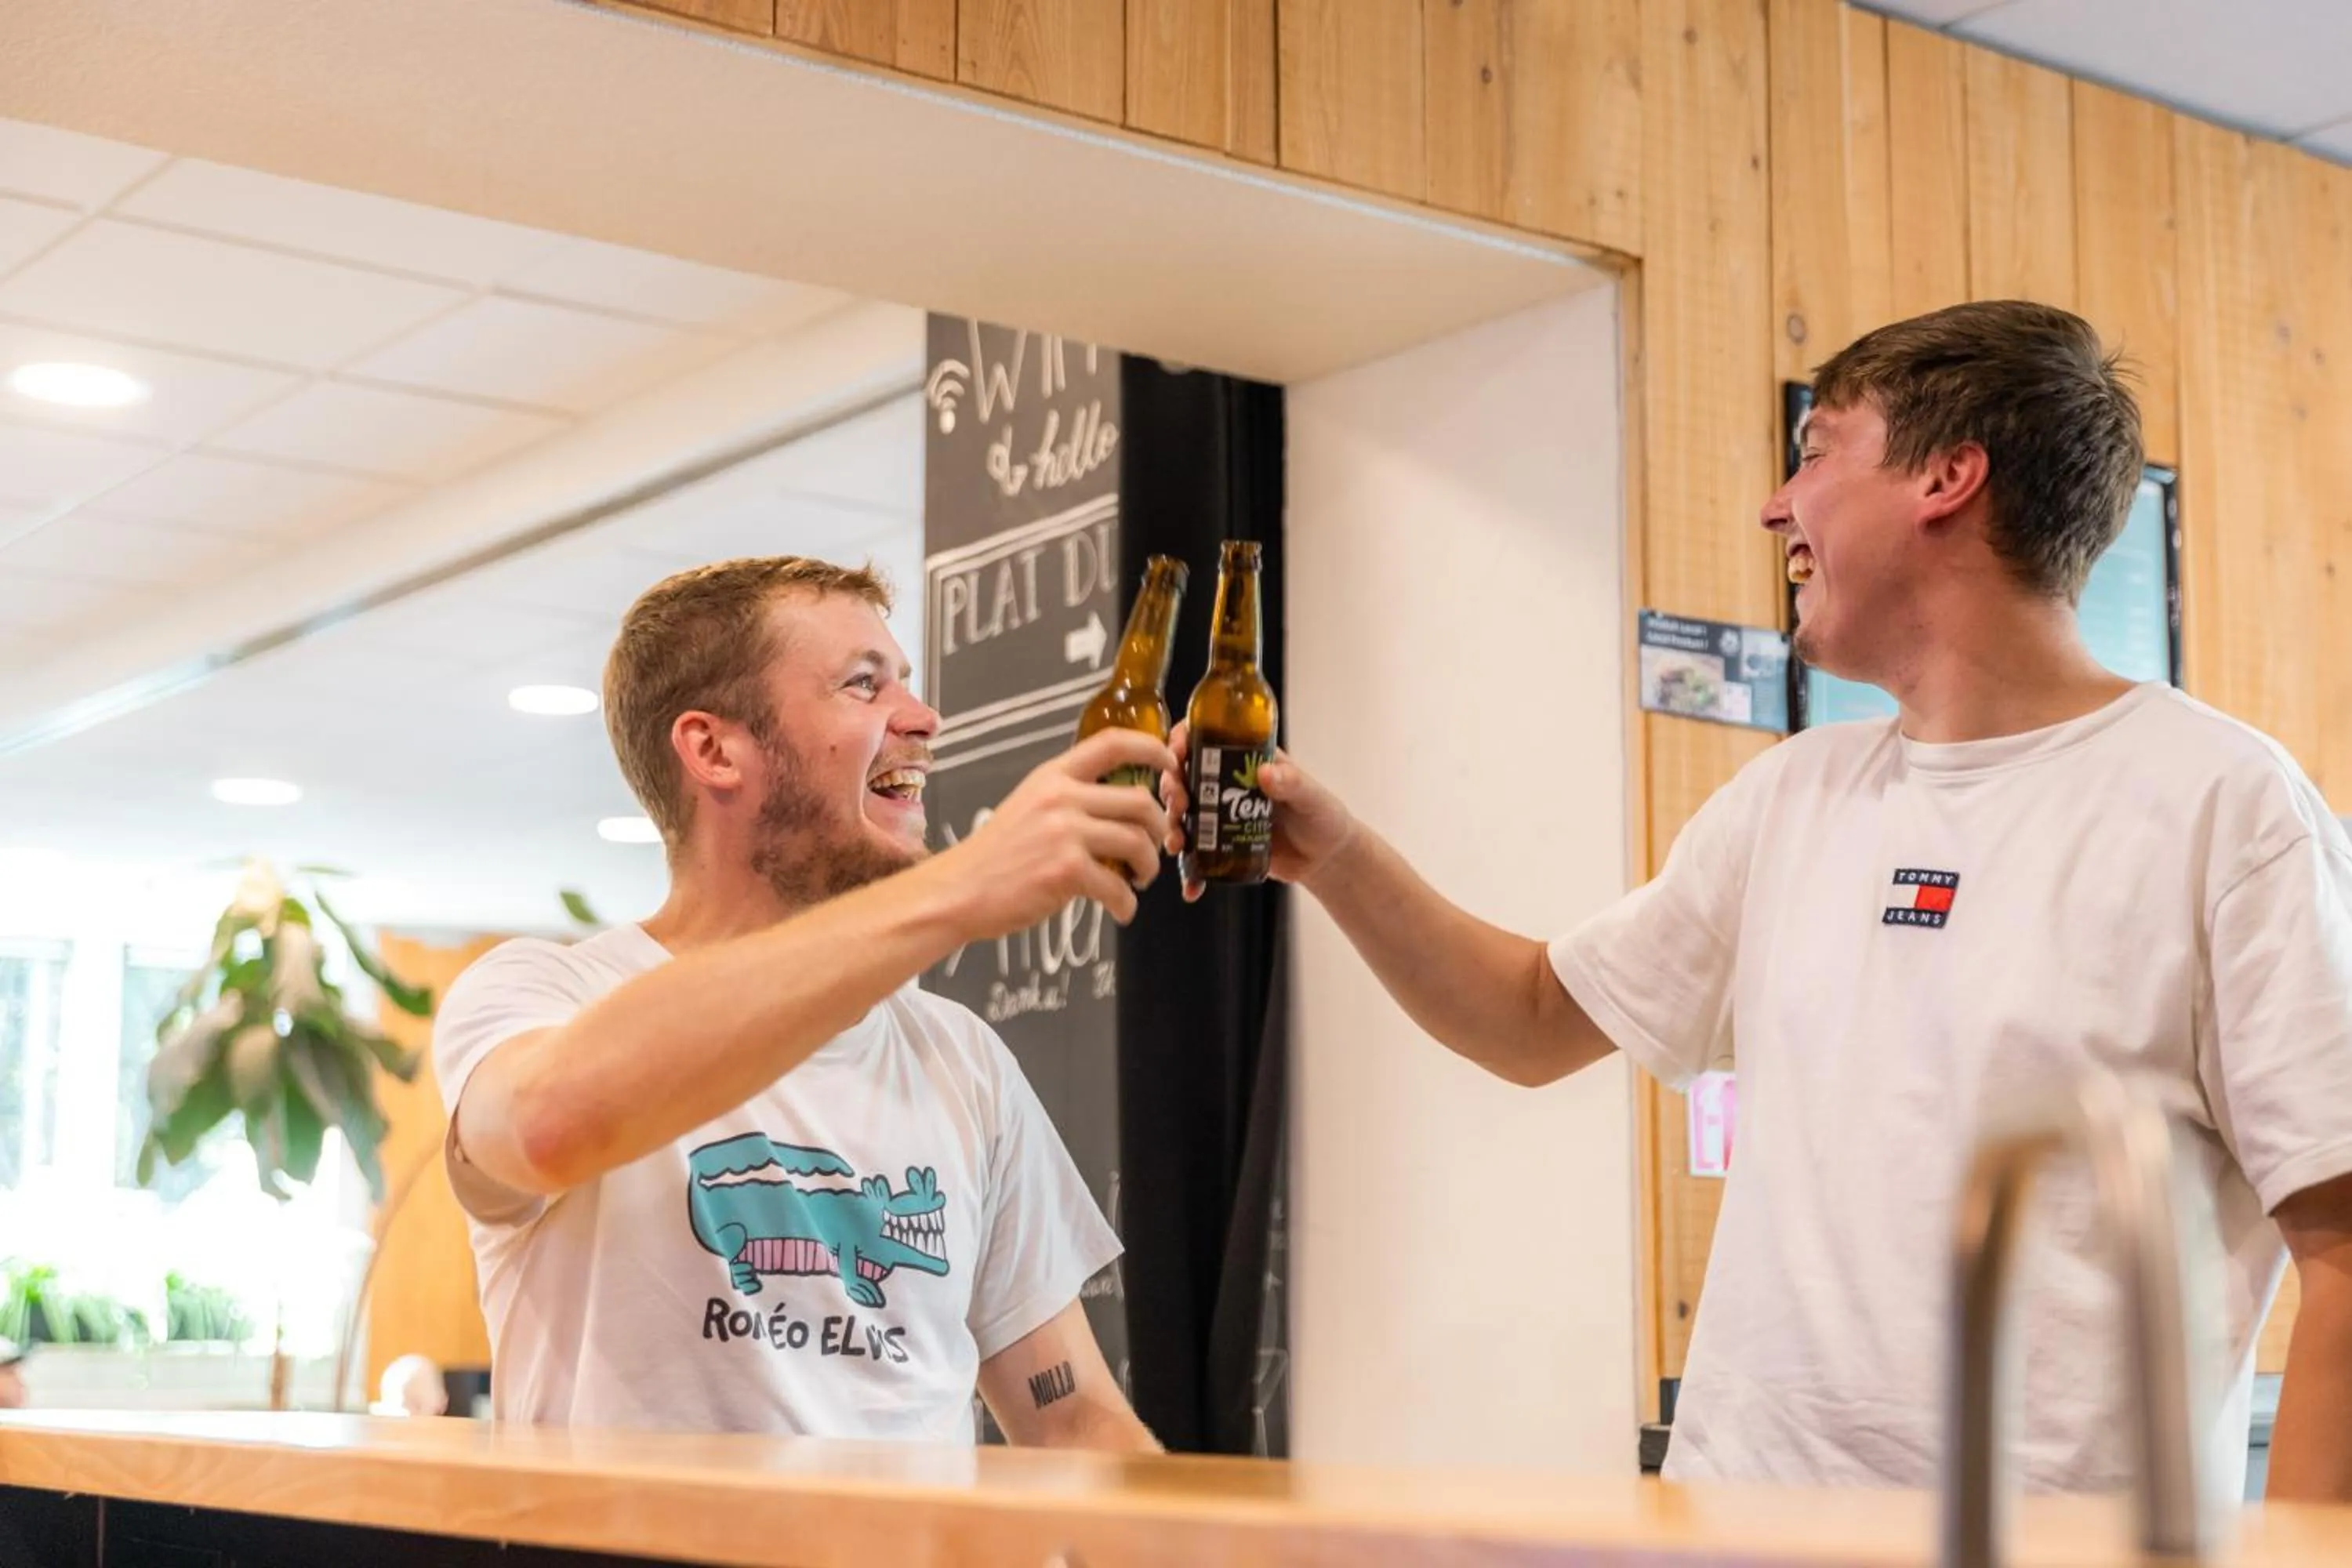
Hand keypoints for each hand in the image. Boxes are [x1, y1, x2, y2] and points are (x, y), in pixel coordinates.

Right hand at [938, 728, 1175, 934]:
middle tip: (1155, 846)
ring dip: (1149, 866)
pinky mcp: (1066, 872)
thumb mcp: (1029, 805)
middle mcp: (1061, 798)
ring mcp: (1065, 834)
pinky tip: (1120, 908)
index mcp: (1053, 776)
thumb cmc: (995, 855)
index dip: (1151, 749)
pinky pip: (1120, 887)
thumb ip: (1069, 797)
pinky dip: (1127, 903)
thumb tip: (1117, 804)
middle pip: (1140, 800)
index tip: (1170, 763)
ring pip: (1138, 842)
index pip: (1112, 744)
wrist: (958, 890)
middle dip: (1159, 827)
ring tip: (1138, 879)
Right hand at [1159, 722, 1356, 901]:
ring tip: (1177, 843)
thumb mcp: (1311, 796)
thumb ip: (1293, 782)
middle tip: (1179, 803)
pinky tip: (1191, 887)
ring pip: (1183, 815)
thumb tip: (1266, 773)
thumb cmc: (1323, 816)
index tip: (1177, 753)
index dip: (1184, 740)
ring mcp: (1220, 816)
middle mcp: (1226, 784)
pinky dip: (1190, 872)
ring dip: (1172, 827)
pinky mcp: (1221, 846)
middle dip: (1172, 787)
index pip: (1206, 739)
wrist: (1327, 858)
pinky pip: (1197, 856)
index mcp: (1245, 760)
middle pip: (1184, 776)